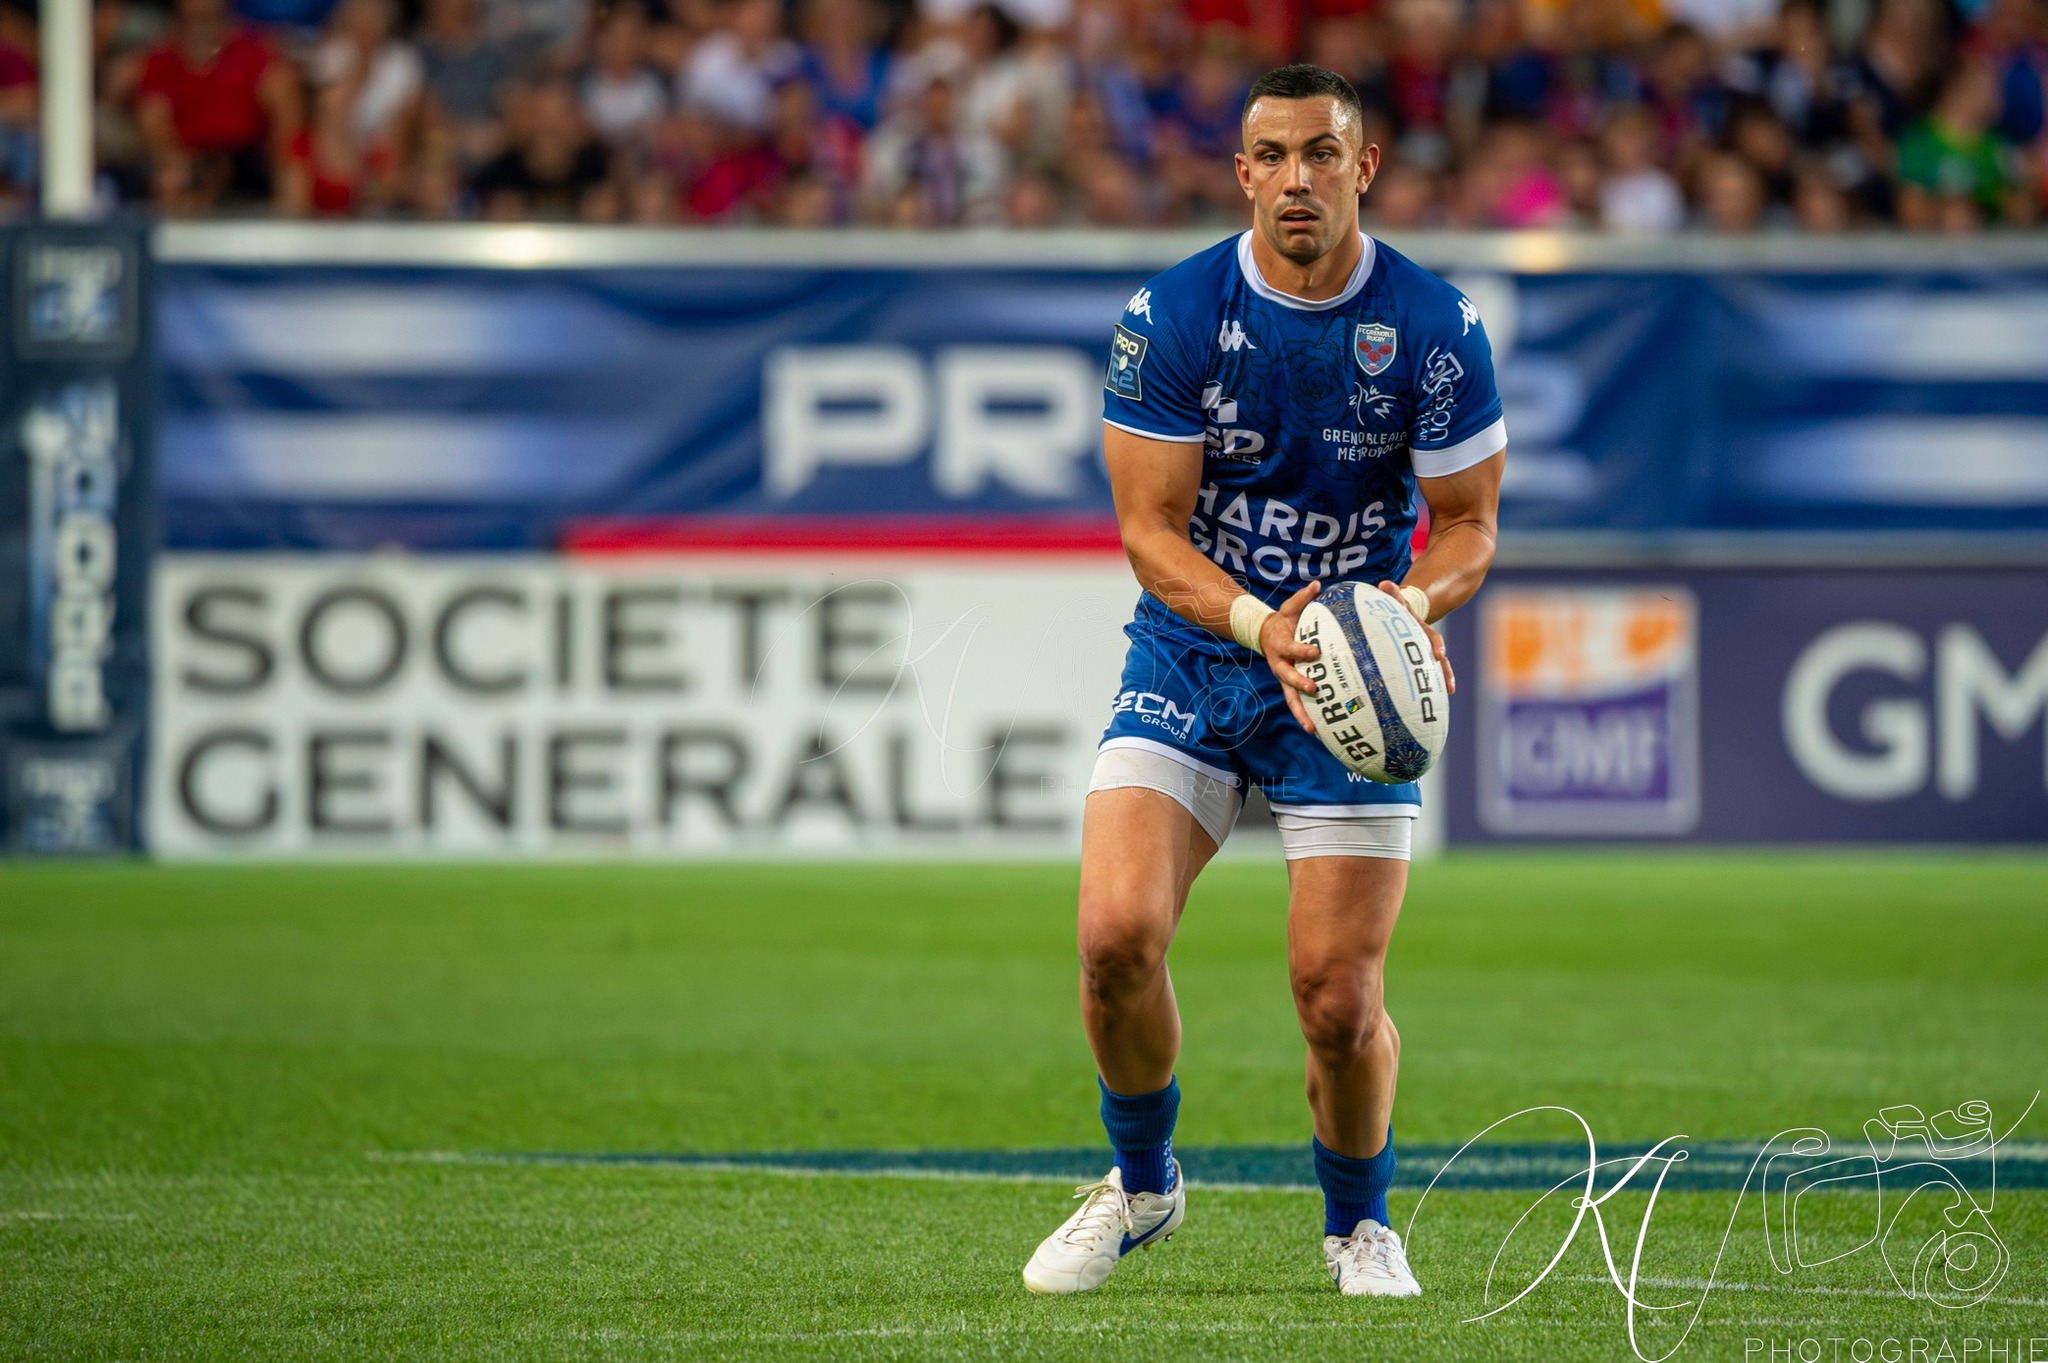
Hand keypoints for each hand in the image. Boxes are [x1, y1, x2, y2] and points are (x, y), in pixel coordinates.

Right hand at [1261, 580, 1323, 733]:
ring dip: (1300, 713)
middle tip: (1314, 689)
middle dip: (1300, 684)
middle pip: (1288, 677)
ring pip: (1290, 698)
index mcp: (1281, 645)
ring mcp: (1285, 679)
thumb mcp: (1290, 608)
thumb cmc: (1283, 621)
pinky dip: (1305, 716)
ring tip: (1312, 728)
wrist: (1267, 636)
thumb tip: (1318, 584)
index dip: (1302, 649)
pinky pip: (1297, 704)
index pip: (1292, 647)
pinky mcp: (1290, 687)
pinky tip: (1318, 730)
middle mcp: (1281, 665)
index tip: (1316, 651)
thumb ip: (1303, 598)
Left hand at [1377, 579, 1454, 694]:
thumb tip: (1385, 583)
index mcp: (1420, 629)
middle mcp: (1425, 640)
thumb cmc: (1395, 611)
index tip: (1440, 654)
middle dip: (1444, 668)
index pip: (1431, 637)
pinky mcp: (1419, 660)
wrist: (1401, 615)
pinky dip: (1431, 682)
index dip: (1436, 645)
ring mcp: (1423, 650)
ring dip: (1443, 677)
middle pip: (1438, 655)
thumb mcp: (1395, 603)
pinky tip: (1435, 696)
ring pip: (1436, 665)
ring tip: (1450, 691)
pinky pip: (1427, 672)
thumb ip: (1392, 595)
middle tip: (1450, 683)